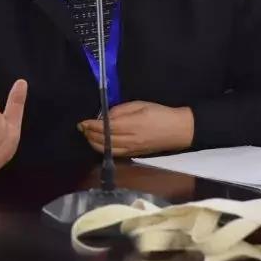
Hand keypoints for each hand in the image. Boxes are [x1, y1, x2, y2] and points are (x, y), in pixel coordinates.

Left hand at [78, 101, 193, 156]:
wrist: (179, 130)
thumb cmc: (160, 113)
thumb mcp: (141, 105)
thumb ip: (121, 110)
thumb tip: (105, 116)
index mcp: (132, 125)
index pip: (106, 127)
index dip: (92, 125)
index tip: (82, 121)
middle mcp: (130, 140)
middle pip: (104, 139)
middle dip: (90, 134)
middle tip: (82, 127)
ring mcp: (132, 150)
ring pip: (107, 149)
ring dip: (94, 143)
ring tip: (87, 135)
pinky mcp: (134, 155)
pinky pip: (114, 154)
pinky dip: (103, 149)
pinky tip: (99, 144)